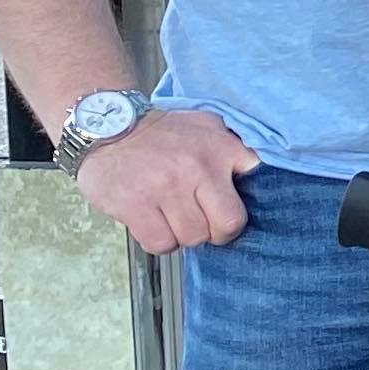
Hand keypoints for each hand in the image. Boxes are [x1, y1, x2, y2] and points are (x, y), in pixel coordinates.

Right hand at [74, 105, 257, 253]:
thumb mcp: (207, 127)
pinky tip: (153, 223)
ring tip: (172, 216)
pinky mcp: (136, 206)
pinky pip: (161, 244)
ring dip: (183, 235)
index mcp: (220, 149)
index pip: (257, 186)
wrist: (108, 125)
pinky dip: (159, 241)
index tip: (230, 206)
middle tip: (203, 223)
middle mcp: (197, 168)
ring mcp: (166, 188)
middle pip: (227, 225)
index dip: (243, 203)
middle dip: (217, 232)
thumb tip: (260, 174)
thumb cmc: (162, 133)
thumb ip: (235, 149)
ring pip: (193, 238)